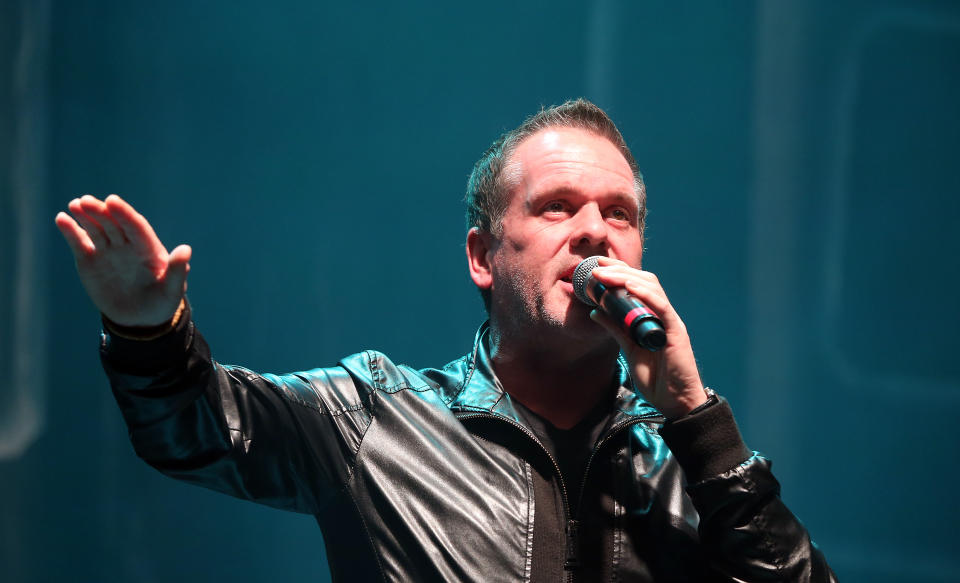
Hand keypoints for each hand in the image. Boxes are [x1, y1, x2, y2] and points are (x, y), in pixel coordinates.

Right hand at [55, 194, 190, 326]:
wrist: (139, 319)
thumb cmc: (161, 303)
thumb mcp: (172, 291)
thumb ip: (177, 271)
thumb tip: (186, 249)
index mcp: (148, 248)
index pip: (136, 227)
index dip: (125, 214)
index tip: (112, 201)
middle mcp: (127, 244)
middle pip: (113, 224)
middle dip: (101, 211)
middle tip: (86, 201)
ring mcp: (107, 250)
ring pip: (95, 228)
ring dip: (85, 216)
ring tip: (75, 205)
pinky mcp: (90, 259)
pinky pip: (79, 242)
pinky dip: (70, 231)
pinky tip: (61, 219)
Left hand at [587, 257, 706, 418]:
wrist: (675, 401)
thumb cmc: (656, 378)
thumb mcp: (628, 349)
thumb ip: (615, 329)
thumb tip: (594, 312)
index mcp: (652, 316)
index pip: (637, 286)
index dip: (618, 273)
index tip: (597, 266)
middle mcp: (662, 314)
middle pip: (644, 281)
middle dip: (619, 270)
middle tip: (596, 266)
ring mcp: (670, 320)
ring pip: (651, 288)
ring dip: (626, 278)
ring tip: (604, 274)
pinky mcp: (676, 331)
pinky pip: (662, 307)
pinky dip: (646, 294)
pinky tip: (629, 286)